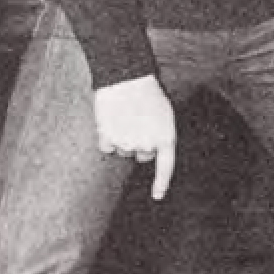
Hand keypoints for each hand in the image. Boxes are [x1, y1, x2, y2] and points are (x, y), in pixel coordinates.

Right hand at [91, 72, 175, 199]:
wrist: (126, 78)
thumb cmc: (148, 93)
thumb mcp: (165, 114)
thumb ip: (161, 135)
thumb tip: (153, 151)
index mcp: (165, 138)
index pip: (165, 167)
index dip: (161, 184)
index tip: (157, 196)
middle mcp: (146, 144)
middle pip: (142, 155)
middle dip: (141, 143)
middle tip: (139, 122)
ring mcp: (127, 143)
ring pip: (123, 151)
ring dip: (123, 138)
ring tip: (125, 116)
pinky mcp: (108, 139)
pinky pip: (107, 147)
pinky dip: (108, 137)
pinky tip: (112, 120)